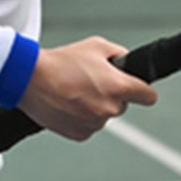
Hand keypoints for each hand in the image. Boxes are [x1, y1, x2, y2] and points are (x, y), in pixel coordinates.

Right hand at [18, 37, 157, 141]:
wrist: (31, 80)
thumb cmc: (63, 61)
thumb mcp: (97, 46)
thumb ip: (120, 54)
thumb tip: (129, 62)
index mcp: (118, 87)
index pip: (149, 96)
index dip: (145, 91)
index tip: (141, 91)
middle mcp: (109, 108)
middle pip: (122, 105)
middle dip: (113, 95)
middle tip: (92, 82)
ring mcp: (94, 123)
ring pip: (104, 115)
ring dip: (96, 106)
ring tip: (75, 90)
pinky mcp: (80, 134)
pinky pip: (89, 125)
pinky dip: (82, 117)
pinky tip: (69, 103)